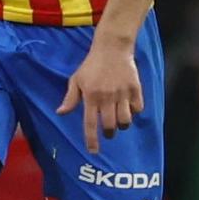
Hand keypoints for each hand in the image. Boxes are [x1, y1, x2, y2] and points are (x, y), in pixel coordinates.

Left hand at [58, 36, 143, 154]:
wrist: (112, 47)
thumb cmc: (91, 65)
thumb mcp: (77, 79)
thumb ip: (70, 98)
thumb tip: (61, 113)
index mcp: (90, 97)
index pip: (90, 124)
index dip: (92, 140)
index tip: (94, 152)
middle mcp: (106, 97)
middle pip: (109, 126)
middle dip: (108, 133)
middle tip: (108, 132)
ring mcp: (122, 93)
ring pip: (125, 120)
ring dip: (122, 125)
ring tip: (119, 121)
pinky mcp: (135, 88)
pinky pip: (138, 108)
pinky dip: (134, 111)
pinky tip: (130, 108)